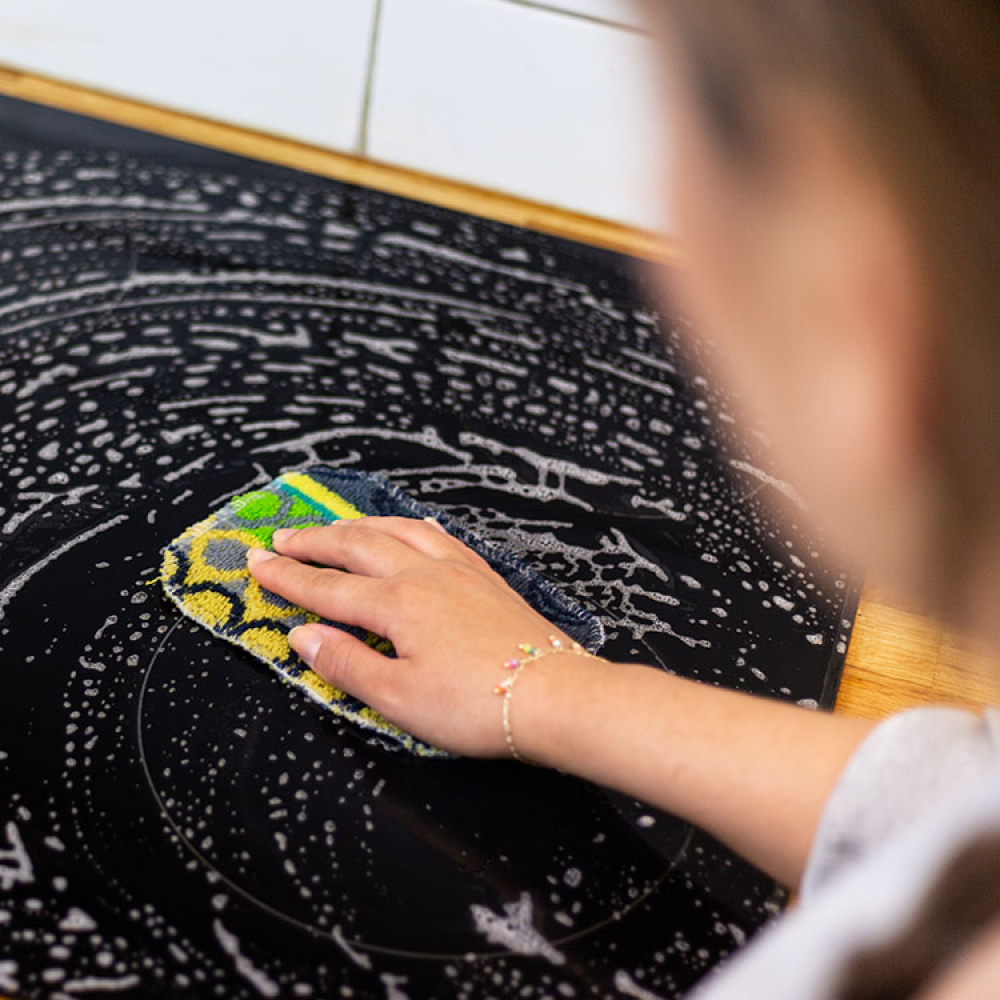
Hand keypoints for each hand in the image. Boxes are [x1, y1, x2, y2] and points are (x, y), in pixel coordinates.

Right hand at [246, 517, 575, 756]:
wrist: (554, 695)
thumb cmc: (475, 706)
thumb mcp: (398, 699)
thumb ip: (346, 664)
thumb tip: (303, 636)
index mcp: (398, 604)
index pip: (327, 588)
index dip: (287, 577)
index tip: (255, 562)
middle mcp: (425, 574)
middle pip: (358, 546)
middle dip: (316, 541)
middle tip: (284, 538)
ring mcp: (459, 570)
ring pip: (400, 531)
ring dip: (361, 525)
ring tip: (338, 525)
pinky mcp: (486, 578)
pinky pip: (442, 536)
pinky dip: (415, 526)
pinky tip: (414, 526)